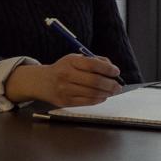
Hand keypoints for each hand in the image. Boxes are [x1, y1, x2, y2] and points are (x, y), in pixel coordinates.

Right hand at [5, 53, 122, 106]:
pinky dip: (98, 99)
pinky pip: (87, 102)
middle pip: (94, 81)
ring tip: (112, 91)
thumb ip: (94, 60)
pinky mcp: (65, 101)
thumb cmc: (64, 68)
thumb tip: (112, 68)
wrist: (42, 82)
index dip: (108, 69)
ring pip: (92, 93)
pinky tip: (102, 96)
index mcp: (70, 61)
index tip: (116, 72)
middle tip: (118, 85)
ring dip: (106, 93)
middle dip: (110, 84)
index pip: (93, 65)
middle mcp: (66, 75)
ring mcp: (65, 89)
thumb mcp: (76, 59)